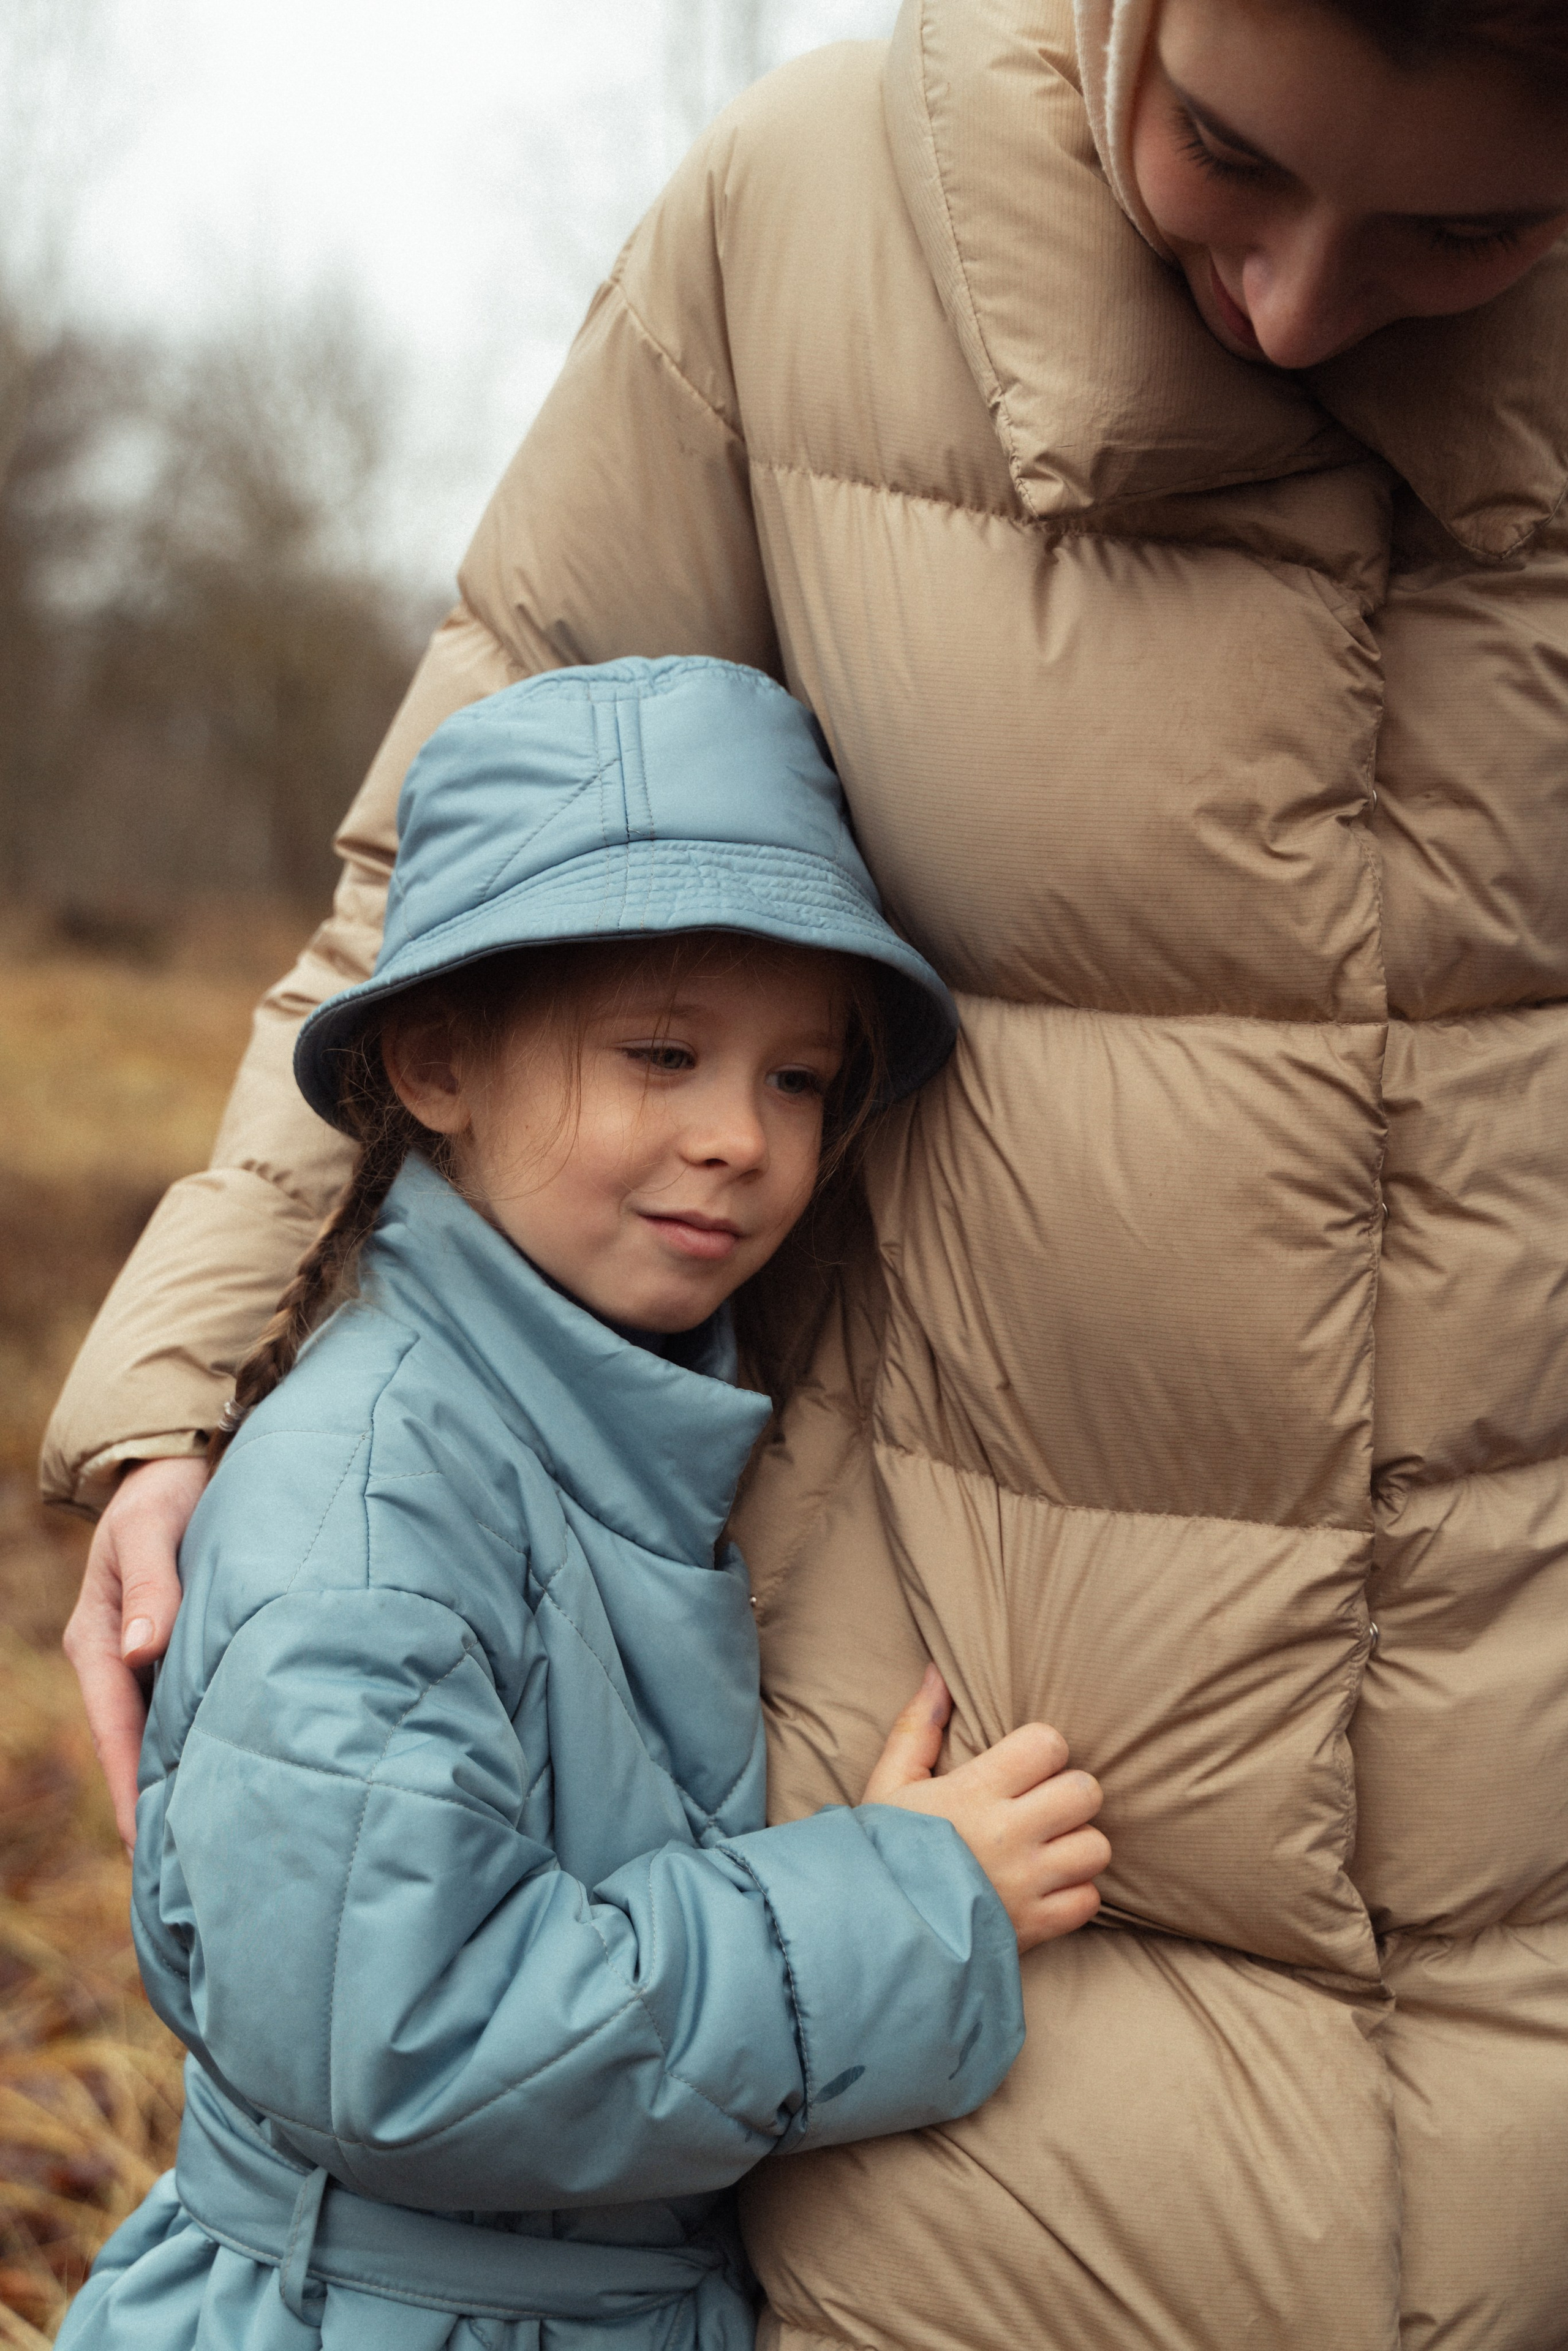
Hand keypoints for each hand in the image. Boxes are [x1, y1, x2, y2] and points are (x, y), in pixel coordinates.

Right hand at [62, 1455, 207, 1851]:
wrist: (182, 1460)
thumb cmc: (165, 1490)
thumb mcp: (151, 1525)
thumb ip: (150, 1580)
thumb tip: (141, 1648)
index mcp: (99, 1641)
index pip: (116, 1730)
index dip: (131, 1789)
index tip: (147, 1847)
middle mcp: (122, 1659)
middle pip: (139, 1745)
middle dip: (159, 1804)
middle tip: (192, 1875)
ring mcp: (151, 1658)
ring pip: (167, 1731)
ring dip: (187, 1778)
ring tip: (221, 1842)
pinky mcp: (183, 1648)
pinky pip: (192, 1705)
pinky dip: (210, 1739)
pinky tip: (240, 1773)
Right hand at [863, 1664, 1108, 1953]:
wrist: (870, 1932)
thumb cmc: (882, 1850)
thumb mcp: (889, 1782)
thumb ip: (917, 1726)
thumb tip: (938, 1673)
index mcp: (975, 1792)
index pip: (1048, 1744)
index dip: (1042, 1750)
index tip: (1022, 1766)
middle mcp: (1009, 1835)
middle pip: (1084, 1791)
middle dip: (1068, 1793)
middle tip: (1041, 1805)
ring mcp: (1026, 1884)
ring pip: (1095, 1847)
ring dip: (1077, 1845)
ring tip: (1047, 1847)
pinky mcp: (1035, 1927)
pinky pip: (1088, 1900)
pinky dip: (1074, 1894)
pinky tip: (1045, 1887)